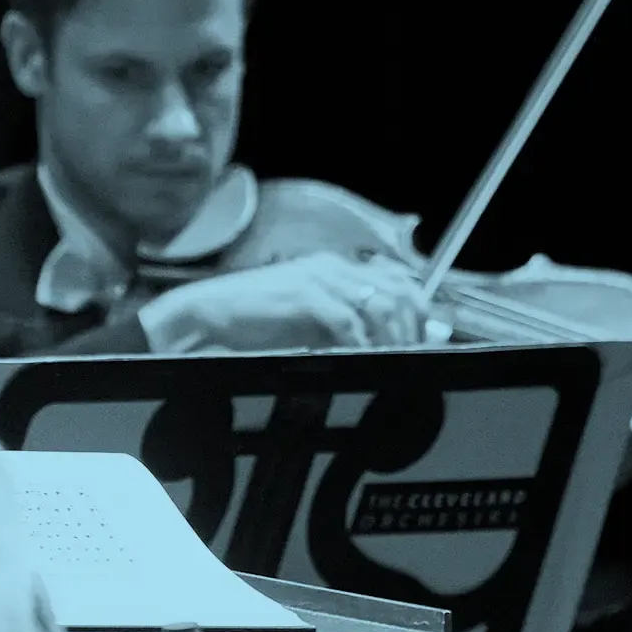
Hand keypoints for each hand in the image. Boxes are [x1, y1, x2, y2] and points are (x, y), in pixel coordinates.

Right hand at [141, 252, 430, 353]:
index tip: (426, 343)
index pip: (397, 282)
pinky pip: (348, 321)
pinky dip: (360, 345)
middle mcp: (332, 267)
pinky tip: (361, 362)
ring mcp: (319, 278)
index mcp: (334, 268)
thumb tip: (386, 347)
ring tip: (392, 365)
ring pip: (379, 305)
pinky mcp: (304, 295)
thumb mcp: (307, 325)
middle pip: (398, 292)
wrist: (204, 315)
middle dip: (413, 330)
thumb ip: (345, 330)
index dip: (419, 313)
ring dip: (391, 340)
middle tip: (415, 360)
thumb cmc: (253, 324)